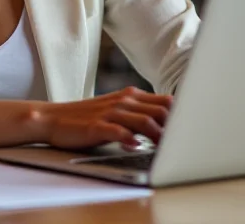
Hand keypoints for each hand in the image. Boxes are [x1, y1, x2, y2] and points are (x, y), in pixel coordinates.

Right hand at [35, 87, 171, 149]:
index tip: (191, 131)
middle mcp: (124, 101)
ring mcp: (110, 112)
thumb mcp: (116, 111)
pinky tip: (135, 146)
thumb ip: (139, 114)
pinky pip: (119, 131)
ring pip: (145, 120)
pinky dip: (130, 139)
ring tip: (167, 148)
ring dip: (159, 135)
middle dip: (176, 127)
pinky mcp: (97, 126)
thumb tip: (167, 127)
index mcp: (131, 96)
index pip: (166, 102)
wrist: (53, 118)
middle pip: (161, 110)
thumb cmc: (87, 118)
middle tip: (183, 143)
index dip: (182, 116)